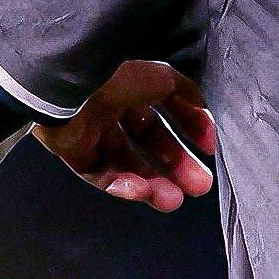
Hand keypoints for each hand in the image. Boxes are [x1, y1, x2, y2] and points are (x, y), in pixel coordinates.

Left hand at [32, 59, 214, 213]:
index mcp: (133, 87)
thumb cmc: (118, 78)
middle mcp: (114, 109)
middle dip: (176, 165)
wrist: (69, 88)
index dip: (190, 127)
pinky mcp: (73, 153)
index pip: (166, 111)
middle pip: (149, 143)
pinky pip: (100, 173)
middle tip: (200, 186)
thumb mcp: (162, 78)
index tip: (209, 148)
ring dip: (151, 183)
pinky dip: (120, 184)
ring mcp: (92, 132)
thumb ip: (186, 94)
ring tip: (173, 201)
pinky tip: (140, 191)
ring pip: (127, 163)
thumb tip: (203, 110)